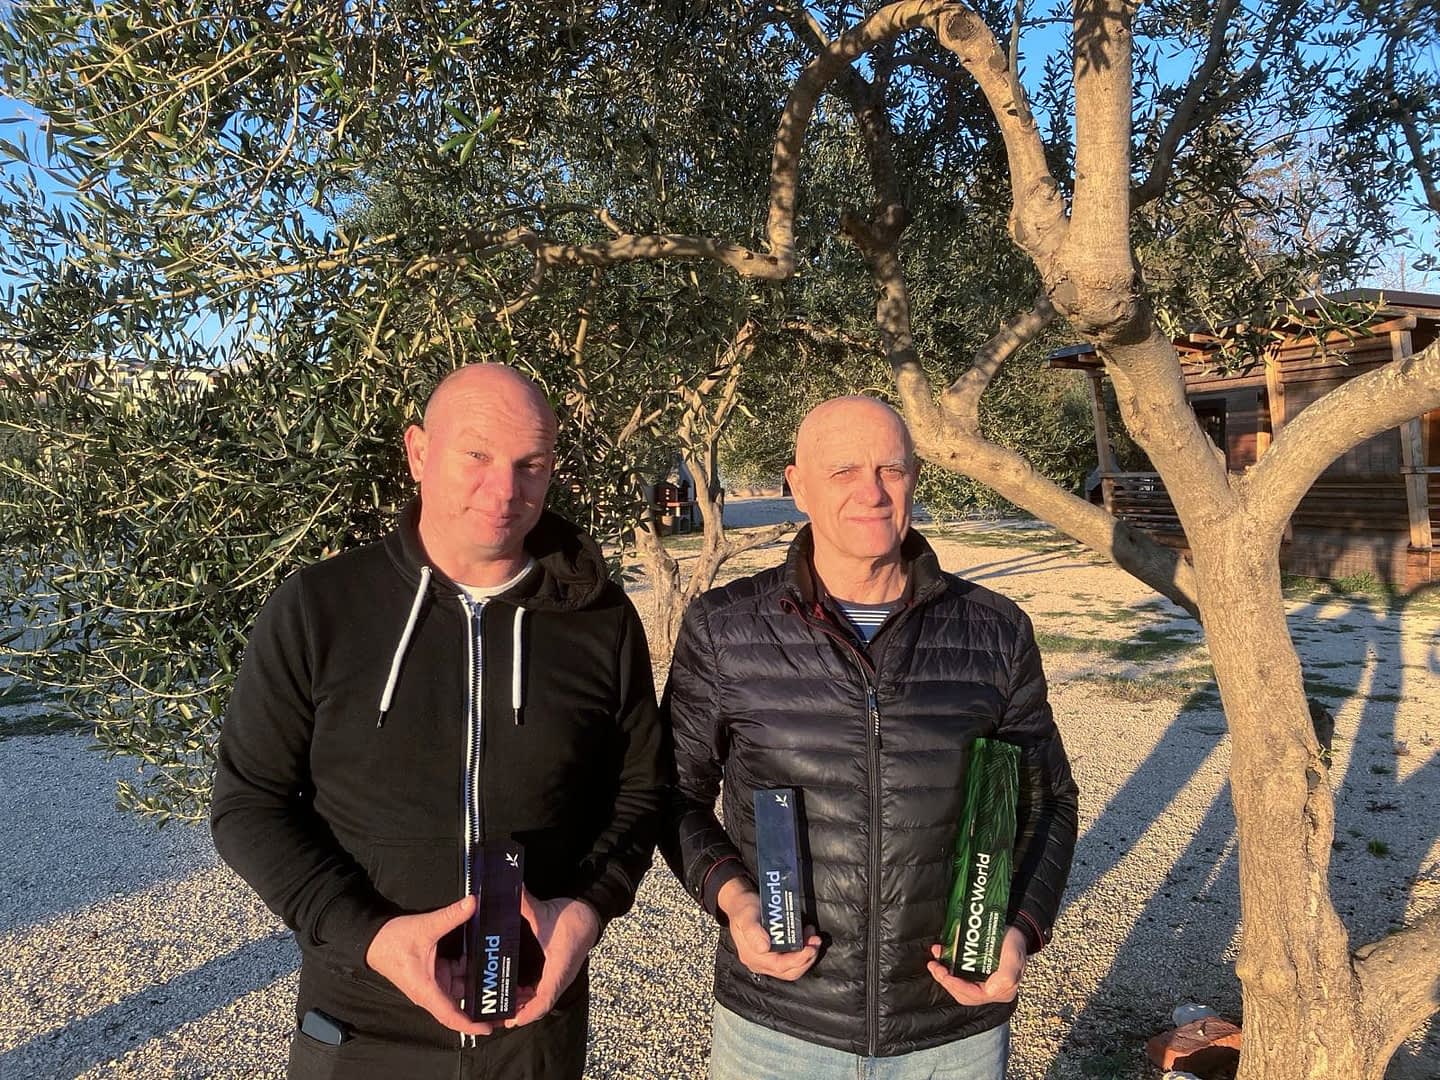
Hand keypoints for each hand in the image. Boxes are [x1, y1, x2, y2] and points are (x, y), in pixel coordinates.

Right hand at [366, 895, 494, 1034]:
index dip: (470, 1024)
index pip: (451, 1016)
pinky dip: (468, 969)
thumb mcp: (425, 927)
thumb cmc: (393, 941)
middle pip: (460, 1005)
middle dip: (482, 1004)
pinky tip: (486, 961)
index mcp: (427, 990)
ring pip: (460, 987)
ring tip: (503, 982)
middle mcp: (432, 991)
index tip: (489, 1028)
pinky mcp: (433, 973)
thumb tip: (473, 902)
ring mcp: (433, 982)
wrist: (372, 939)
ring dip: (478, 984)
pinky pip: (455, 975)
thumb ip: (451, 916)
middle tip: (507, 1002)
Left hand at [506, 889, 600, 1027]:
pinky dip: (528, 993)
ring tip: (502, 1000)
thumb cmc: (573, 918)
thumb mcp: (546, 911)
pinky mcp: (557, 970)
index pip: (545, 1000)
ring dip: (522, 1002)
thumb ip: (525, 904)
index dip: (528, 1013)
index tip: (510, 1018)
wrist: (591, 913)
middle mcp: (560, 977)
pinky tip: (513, 987)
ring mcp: (559, 975)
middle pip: (539, 1005)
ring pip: (540, 999)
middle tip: (496, 1010)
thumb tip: (510, 892)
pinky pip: (542, 989)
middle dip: (519, 1010)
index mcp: (558, 968)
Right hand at [717, 878, 821, 981]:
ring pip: (792, 968)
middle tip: (816, 941)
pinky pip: (791, 959)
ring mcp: (766, 960)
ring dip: (807, 955)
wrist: (739, 902)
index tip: (810, 948)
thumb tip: (764, 948)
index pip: (780, 966)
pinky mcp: (773, 954)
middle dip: (807, 958)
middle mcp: (759, 963)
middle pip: (789, 971)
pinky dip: (802, 951)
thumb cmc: (743, 907)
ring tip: (813, 937)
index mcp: (752, 956)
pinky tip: (806, 936)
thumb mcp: (746, 916)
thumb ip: (753, 931)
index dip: (798, 960)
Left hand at [927, 925, 1027, 1005]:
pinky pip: (958, 972)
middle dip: (946, 981)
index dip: (957, 986)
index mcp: (1000, 991)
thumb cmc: (1016, 944)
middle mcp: (990, 989)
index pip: (974, 995)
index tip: (945, 975)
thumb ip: (1006, 975)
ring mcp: (982, 980)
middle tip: (935, 967)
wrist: (1017, 930)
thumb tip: (990, 991)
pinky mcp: (975, 970)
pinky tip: (942, 953)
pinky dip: (947, 964)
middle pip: (963, 992)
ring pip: (958, 983)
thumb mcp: (1014, 958)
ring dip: (944, 973)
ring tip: (935, 962)